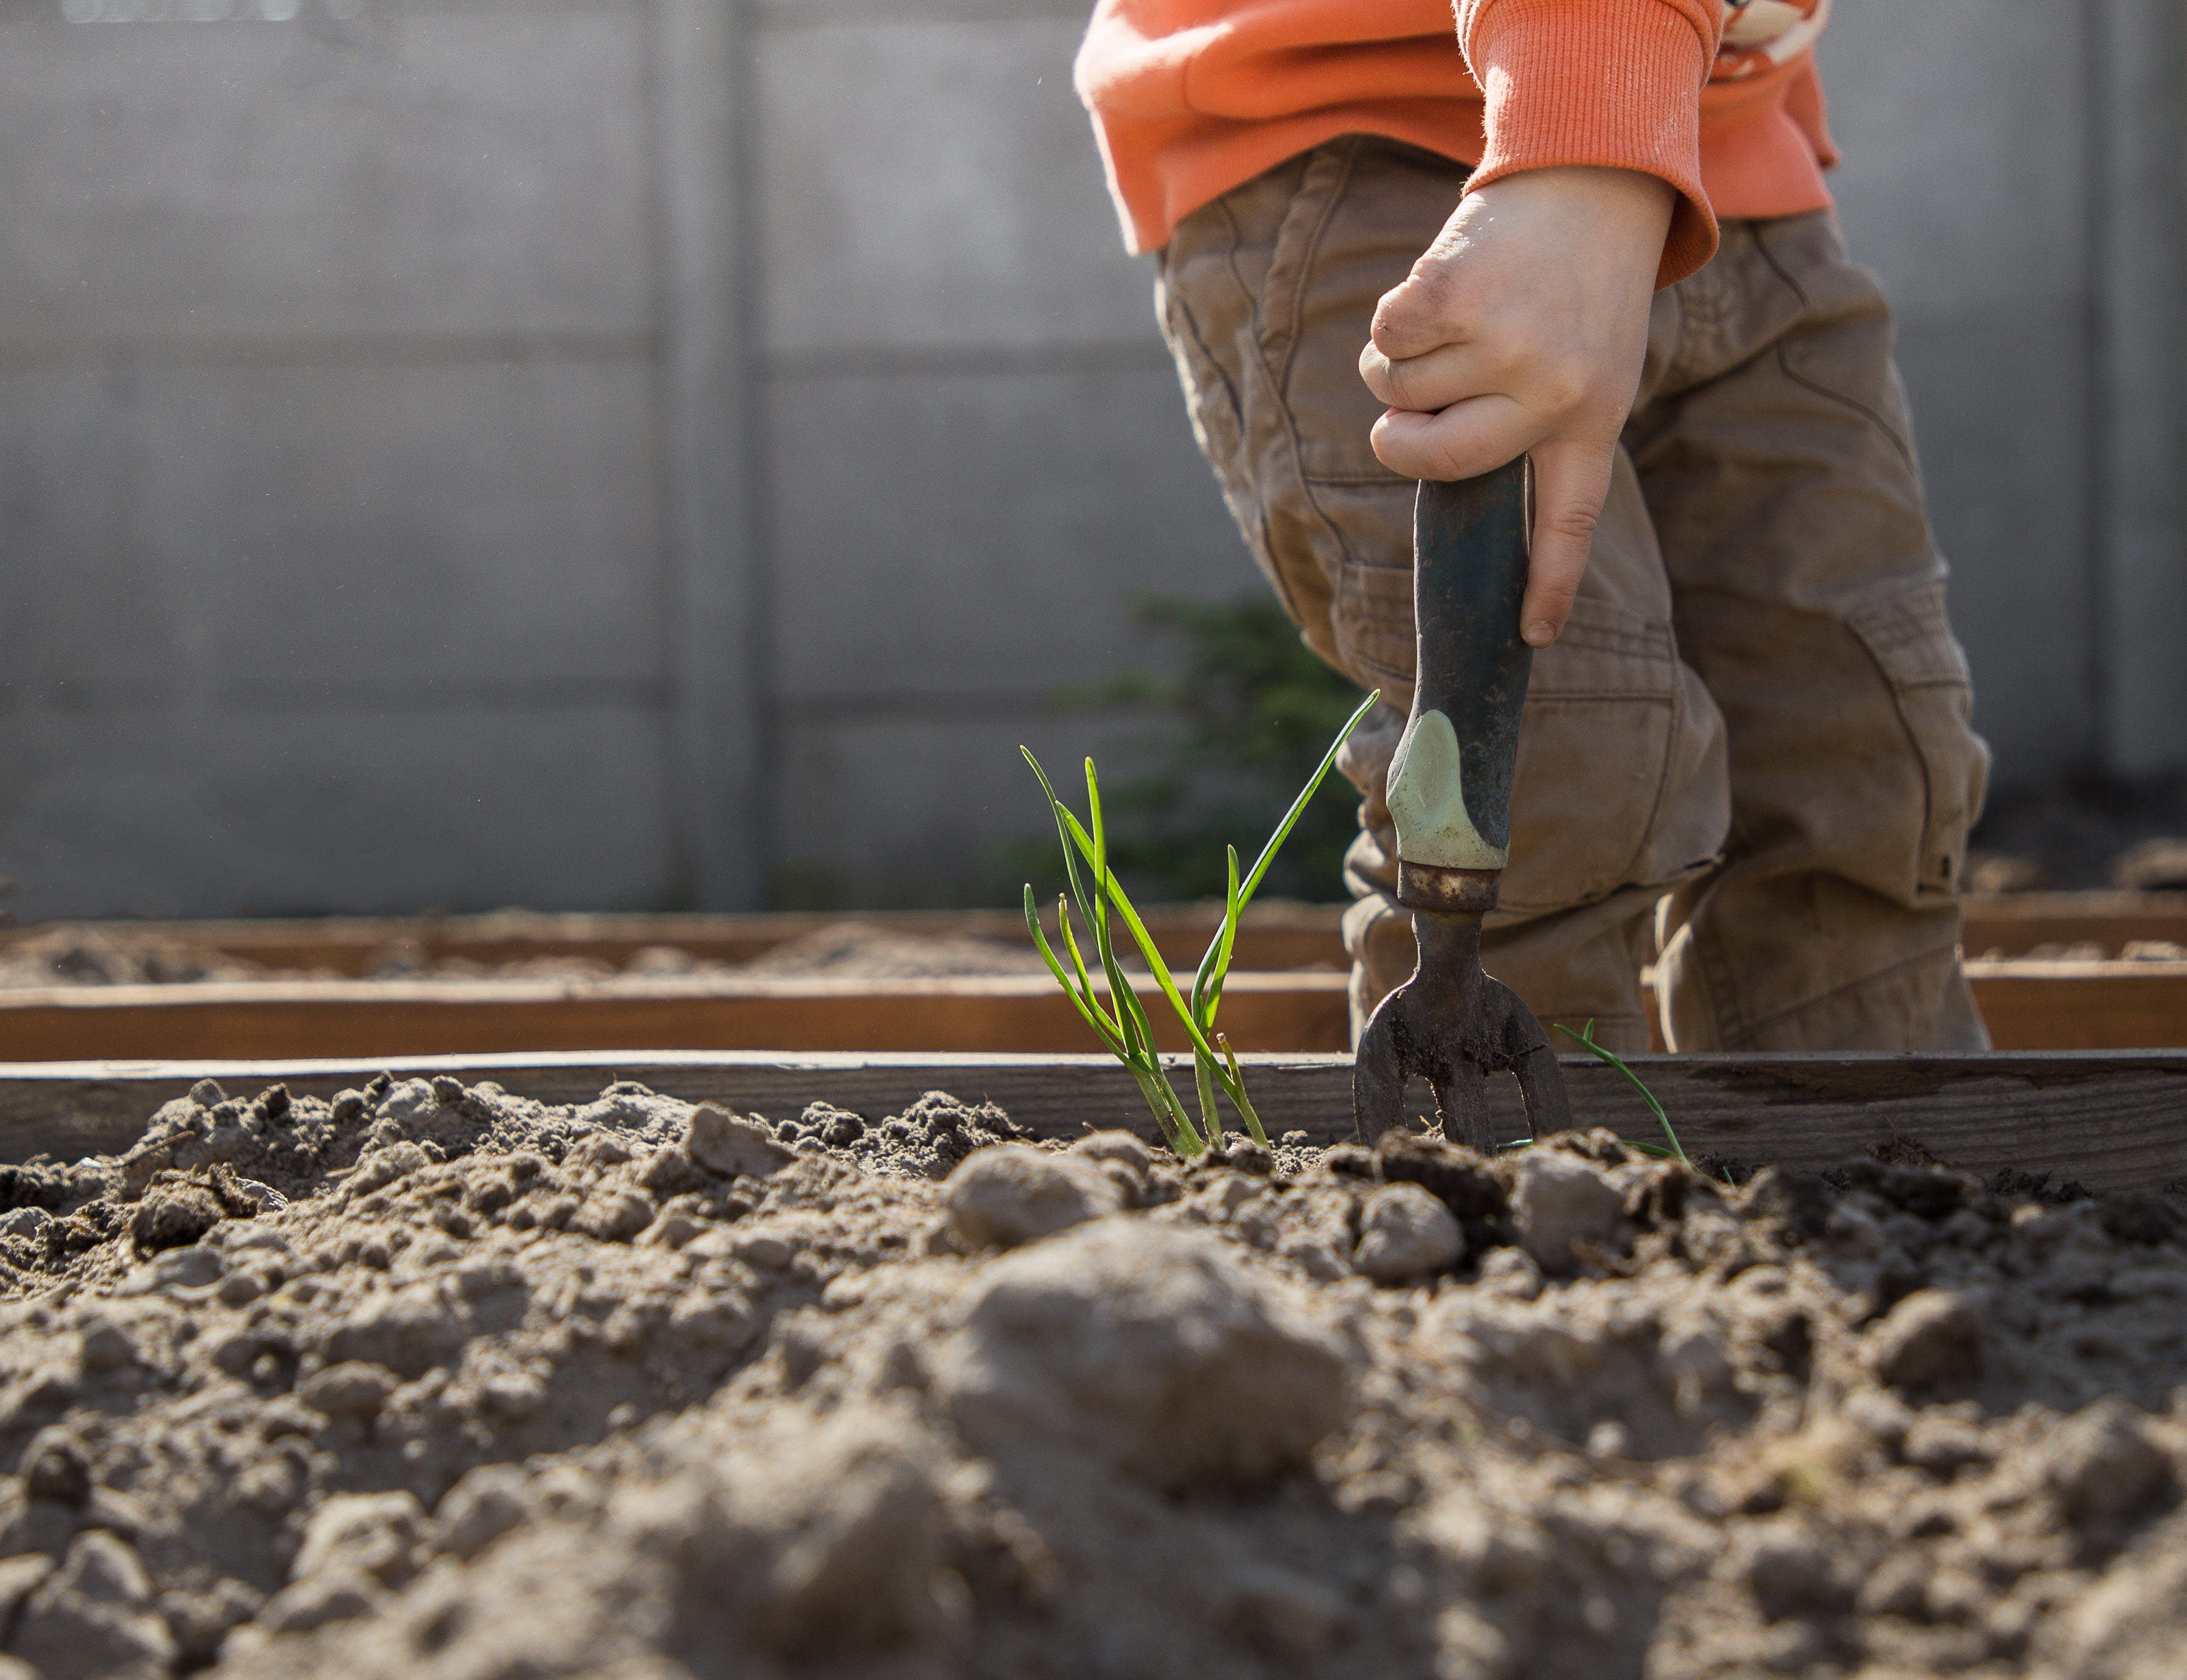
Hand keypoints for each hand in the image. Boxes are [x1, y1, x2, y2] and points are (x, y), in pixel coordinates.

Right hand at [1359, 166, 1673, 646]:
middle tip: (1408, 409)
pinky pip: (1385, 336)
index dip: (1546, 585)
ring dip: (1403, 355)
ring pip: (1399, 391)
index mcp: (1591, 418)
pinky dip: (1394, 314)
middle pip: (1435, 460)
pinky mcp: (1457, 298)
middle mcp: (1550, 393)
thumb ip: (1533, 421)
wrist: (1593, 174)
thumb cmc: (1580, 278)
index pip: (1565, 521)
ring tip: (1457, 314)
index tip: (1532, 639)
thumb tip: (1440, 466)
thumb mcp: (1588, 358)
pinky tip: (1441, 285)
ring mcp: (1503, 347)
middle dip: (1401, 439)